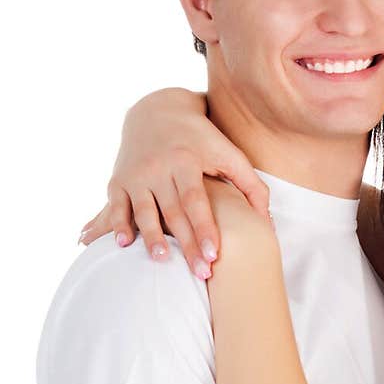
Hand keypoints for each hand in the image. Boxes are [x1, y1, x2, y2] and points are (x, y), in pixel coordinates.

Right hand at [78, 88, 269, 280]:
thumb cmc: (202, 139)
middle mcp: (158, 167)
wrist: (158, 110)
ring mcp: (136, 174)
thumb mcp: (229, 153)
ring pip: (143, 211)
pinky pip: (116, 205)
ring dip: (151, 237)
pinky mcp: (118, 180)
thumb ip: (252, 186)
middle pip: (173, 212)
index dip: (204, 227)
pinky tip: (123, 244)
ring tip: (162, 261)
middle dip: (186, 244)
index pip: (196, 200)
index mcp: (186, 160)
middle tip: (201, 273)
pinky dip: (117, 224)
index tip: (214, 254)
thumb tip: (267, 223)